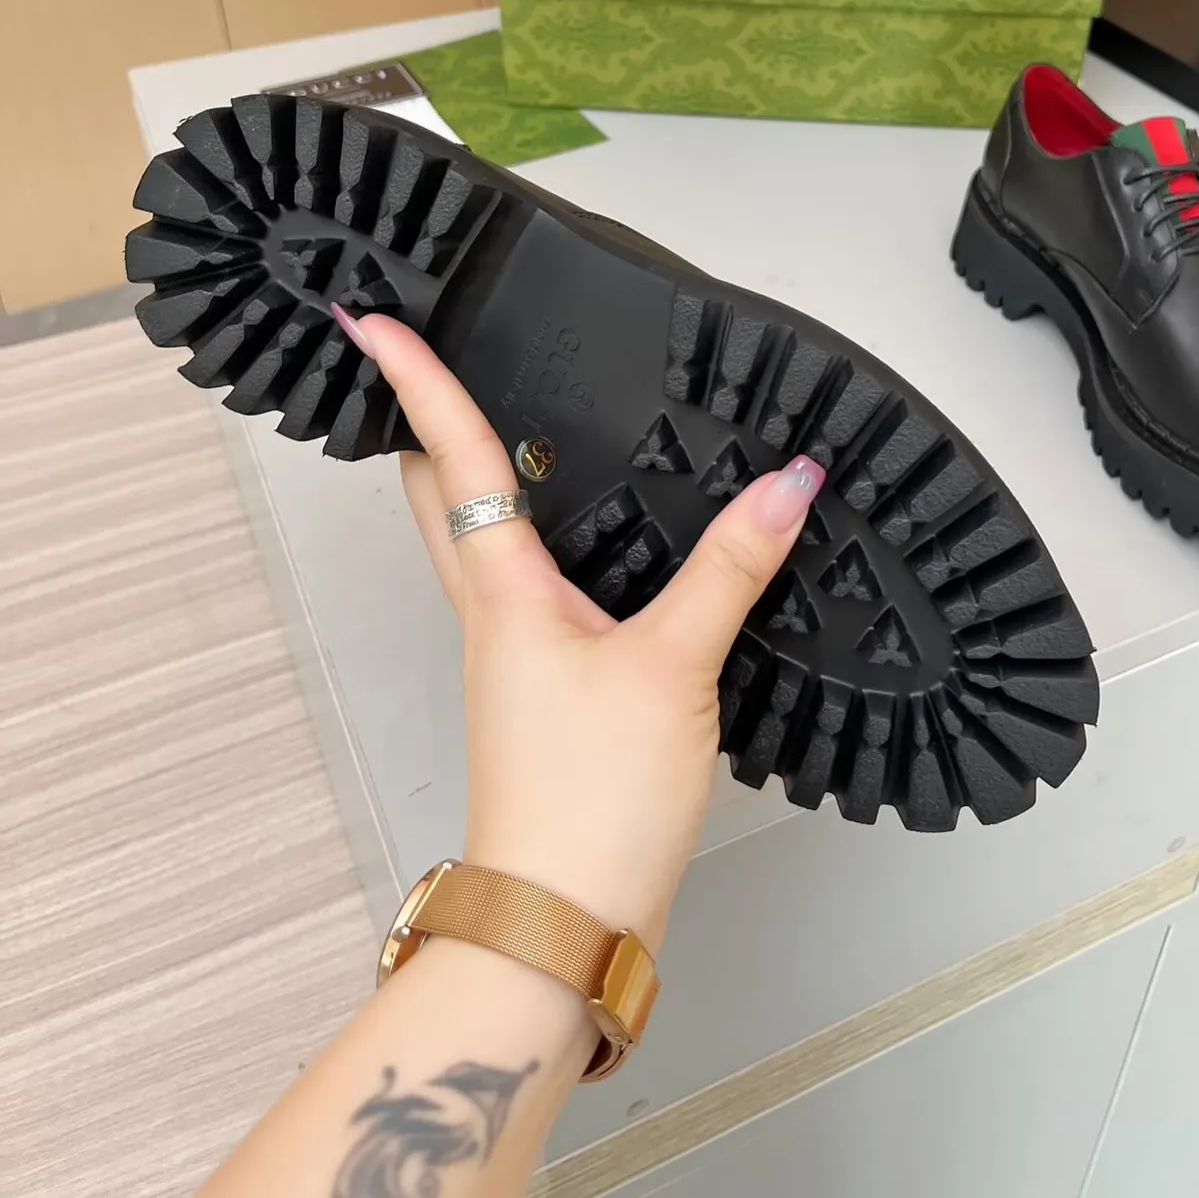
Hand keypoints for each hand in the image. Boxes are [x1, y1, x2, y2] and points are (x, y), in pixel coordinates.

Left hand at [339, 311, 823, 952]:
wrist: (565, 921)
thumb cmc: (591, 805)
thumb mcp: (673, 668)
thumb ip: (730, 569)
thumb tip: (783, 486)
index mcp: (504, 593)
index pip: (454, 459)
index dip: (416, 381)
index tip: (373, 319)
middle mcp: (494, 617)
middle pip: (440, 500)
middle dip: (426, 426)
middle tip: (423, 364)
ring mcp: (516, 658)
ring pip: (481, 546)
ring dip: (479, 480)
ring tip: (505, 425)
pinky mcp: (549, 694)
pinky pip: (530, 593)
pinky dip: (543, 544)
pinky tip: (593, 547)